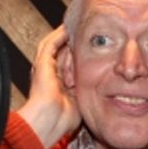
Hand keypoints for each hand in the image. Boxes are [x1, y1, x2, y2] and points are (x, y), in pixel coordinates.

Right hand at [20, 25, 80, 148]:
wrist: (48, 121)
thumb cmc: (63, 119)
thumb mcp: (81, 102)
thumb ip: (88, 92)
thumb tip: (106, 90)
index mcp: (56, 83)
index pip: (68, 63)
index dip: (77, 55)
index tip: (90, 48)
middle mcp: (48, 73)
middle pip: (61, 52)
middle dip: (72, 42)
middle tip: (83, 32)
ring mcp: (43, 68)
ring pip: (54, 45)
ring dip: (65, 36)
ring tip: (75, 27)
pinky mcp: (42, 64)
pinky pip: (50, 44)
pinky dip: (59, 36)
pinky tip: (68, 29)